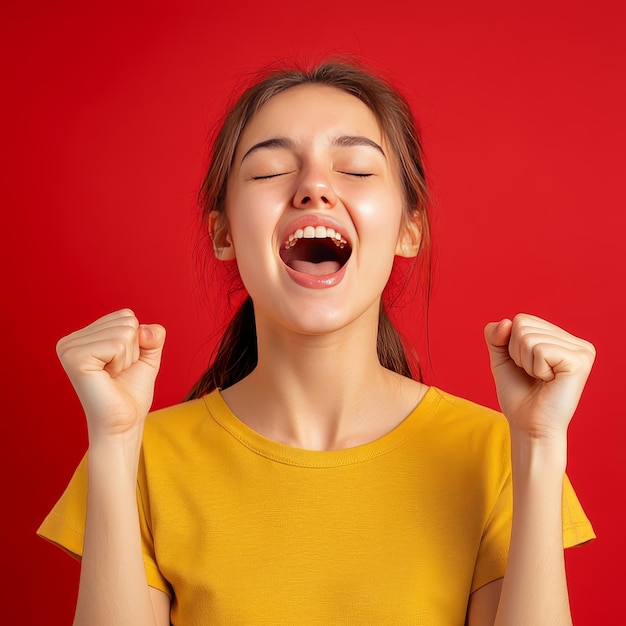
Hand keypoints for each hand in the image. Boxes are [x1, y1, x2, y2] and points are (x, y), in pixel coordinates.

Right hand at [56, 309, 165, 440]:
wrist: (124, 422)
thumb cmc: (131, 392)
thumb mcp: (147, 356)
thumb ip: (153, 335)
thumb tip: (145, 329)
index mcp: (83, 336)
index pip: (126, 316)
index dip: (135, 343)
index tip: (120, 365)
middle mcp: (71, 339)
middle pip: (127, 321)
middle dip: (133, 350)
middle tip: (117, 373)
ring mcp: (69, 348)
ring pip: (125, 332)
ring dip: (128, 358)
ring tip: (112, 376)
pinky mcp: (75, 358)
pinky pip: (118, 344)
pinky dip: (121, 363)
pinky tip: (108, 377)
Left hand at [484, 314, 594, 439]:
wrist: (529, 426)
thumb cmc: (518, 394)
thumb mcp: (501, 358)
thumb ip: (495, 335)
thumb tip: (506, 322)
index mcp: (561, 338)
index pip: (521, 319)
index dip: (511, 344)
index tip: (524, 367)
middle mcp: (575, 341)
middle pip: (523, 325)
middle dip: (517, 353)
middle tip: (532, 375)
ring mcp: (581, 350)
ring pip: (529, 337)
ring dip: (526, 363)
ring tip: (541, 379)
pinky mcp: (580, 361)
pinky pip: (540, 350)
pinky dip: (535, 368)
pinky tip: (549, 382)